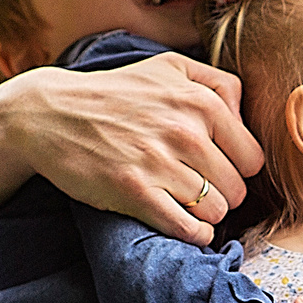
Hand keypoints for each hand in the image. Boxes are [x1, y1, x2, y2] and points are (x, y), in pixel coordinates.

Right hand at [4, 54, 262, 244]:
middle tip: (198, 189)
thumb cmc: (115, 93)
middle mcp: (185, 131)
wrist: (50, 115)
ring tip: (185, 203)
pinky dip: (192, 234)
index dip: (237, 169)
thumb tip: (244, 118)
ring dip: (205, 215)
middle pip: (236, 189)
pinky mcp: (135, 192)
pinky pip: (188, 229)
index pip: (252, 158)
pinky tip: (182, 224)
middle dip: (222, 194)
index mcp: (201, 101)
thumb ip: (218, 83)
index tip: (216, 169)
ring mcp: (160, 163)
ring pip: (215, 212)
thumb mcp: (169, 67)